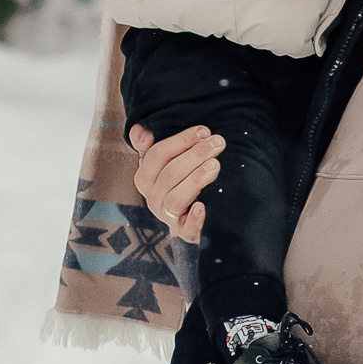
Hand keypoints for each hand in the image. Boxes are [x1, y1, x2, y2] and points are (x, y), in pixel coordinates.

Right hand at [129, 120, 222, 244]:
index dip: (181, 140)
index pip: (157, 154)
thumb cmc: (176, 181)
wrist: (186, 218)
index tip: (204, 131)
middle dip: (195, 155)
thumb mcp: (161, 161)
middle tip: (218, 143)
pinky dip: (194, 219)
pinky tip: (202, 207)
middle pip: (170, 174)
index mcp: (145, 177)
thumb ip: (148, 144)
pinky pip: (187, 228)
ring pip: (176, 198)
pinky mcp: (185, 232)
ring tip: (215, 165)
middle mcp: (152, 198)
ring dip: (195, 180)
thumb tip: (145, 134)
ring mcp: (167, 216)